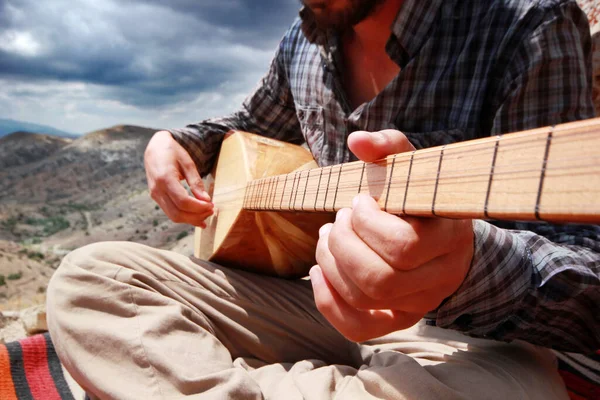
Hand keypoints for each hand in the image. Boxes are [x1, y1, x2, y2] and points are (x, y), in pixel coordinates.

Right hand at [144, 130, 213, 227]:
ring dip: (191, 219)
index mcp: (165, 178)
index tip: (211, 205)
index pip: (183, 201)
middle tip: (211, 211)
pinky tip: (196, 216)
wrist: (155, 148)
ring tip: (206, 214)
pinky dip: (184, 217)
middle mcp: (157, 190)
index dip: (199, 207)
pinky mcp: (156, 198)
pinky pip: (170, 212)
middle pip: (178, 213)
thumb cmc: (173, 152)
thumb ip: (196, 182)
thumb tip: (206, 200)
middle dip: (196, 216)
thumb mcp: (188, 163)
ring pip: (173, 216)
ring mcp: (155, 195)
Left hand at [310, 130, 473, 341]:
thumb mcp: (410, 166)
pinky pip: (359, 328)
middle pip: (380, 280)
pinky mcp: (397, 319)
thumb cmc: (420, 196)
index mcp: (449, 238)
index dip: (368, 224)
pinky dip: (328, 303)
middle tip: (338, 220)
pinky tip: (318, 272)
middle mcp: (439, 279)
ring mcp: (418, 304)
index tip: (359, 202)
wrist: (443, 234)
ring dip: (331, 264)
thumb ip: (388, 146)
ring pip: (365, 299)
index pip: (403, 246)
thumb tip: (357, 141)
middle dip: (343, 245)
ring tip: (327, 237)